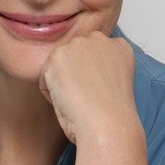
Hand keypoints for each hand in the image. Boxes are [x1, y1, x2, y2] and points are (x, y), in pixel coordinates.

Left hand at [38, 29, 140, 146]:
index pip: (95, 56)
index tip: (97, 94)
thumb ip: (100, 69)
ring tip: (78, 101)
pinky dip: (51, 94)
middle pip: (75, 57)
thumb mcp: (114, 83)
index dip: (92, 78)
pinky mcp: (57, 56)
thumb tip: (79, 74)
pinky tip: (68, 102)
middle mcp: (100, 40)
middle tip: (85, 99)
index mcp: (120, 47)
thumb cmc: (113, 116)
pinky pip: (45, 77)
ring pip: (59, 66)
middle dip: (75, 76)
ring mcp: (78, 45)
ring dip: (62, 84)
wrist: (108, 124)